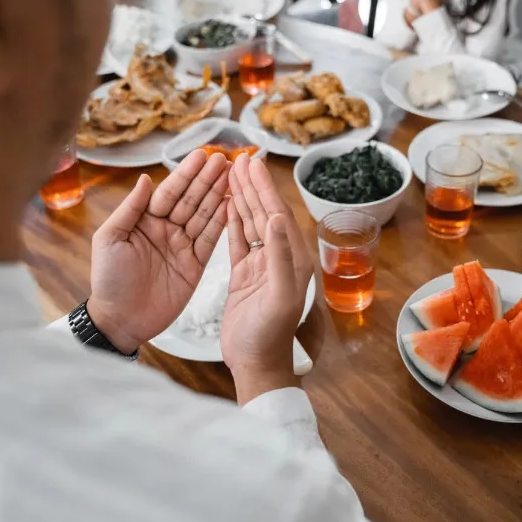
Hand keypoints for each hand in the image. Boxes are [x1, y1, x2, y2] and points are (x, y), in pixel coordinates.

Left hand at [88, 151, 229, 353]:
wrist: (121, 319)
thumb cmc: (108, 279)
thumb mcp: (110, 239)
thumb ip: (130, 208)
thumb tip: (146, 178)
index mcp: (145, 221)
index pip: (170, 192)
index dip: (186, 174)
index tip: (202, 155)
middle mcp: (166, 230)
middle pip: (191, 200)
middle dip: (208, 180)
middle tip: (225, 160)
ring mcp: (183, 247)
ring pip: (204, 216)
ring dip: (219, 196)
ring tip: (234, 177)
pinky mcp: (195, 265)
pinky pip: (211, 240)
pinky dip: (223, 224)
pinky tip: (233, 206)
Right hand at [221, 155, 312, 402]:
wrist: (254, 363)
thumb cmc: (268, 335)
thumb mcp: (278, 296)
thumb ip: (278, 256)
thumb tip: (274, 218)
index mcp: (293, 260)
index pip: (278, 215)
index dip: (265, 188)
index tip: (253, 163)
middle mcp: (279, 258)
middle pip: (265, 213)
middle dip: (254, 186)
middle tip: (241, 158)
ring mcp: (261, 265)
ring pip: (251, 224)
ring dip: (243, 198)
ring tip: (232, 172)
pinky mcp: (244, 275)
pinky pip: (238, 242)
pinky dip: (233, 222)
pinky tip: (228, 204)